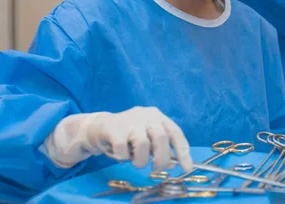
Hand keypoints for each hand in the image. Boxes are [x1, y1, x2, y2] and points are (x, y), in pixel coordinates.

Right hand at [43, 106, 192, 171]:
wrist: (97, 128)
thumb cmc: (127, 135)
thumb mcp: (147, 138)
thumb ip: (160, 148)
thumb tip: (174, 163)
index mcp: (158, 116)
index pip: (175, 133)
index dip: (183, 151)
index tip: (187, 167)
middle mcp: (147, 115)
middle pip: (161, 139)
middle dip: (161, 159)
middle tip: (155, 168)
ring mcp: (130, 120)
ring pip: (143, 146)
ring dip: (139, 160)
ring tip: (133, 160)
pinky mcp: (114, 128)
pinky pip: (123, 150)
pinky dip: (123, 157)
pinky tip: (119, 153)